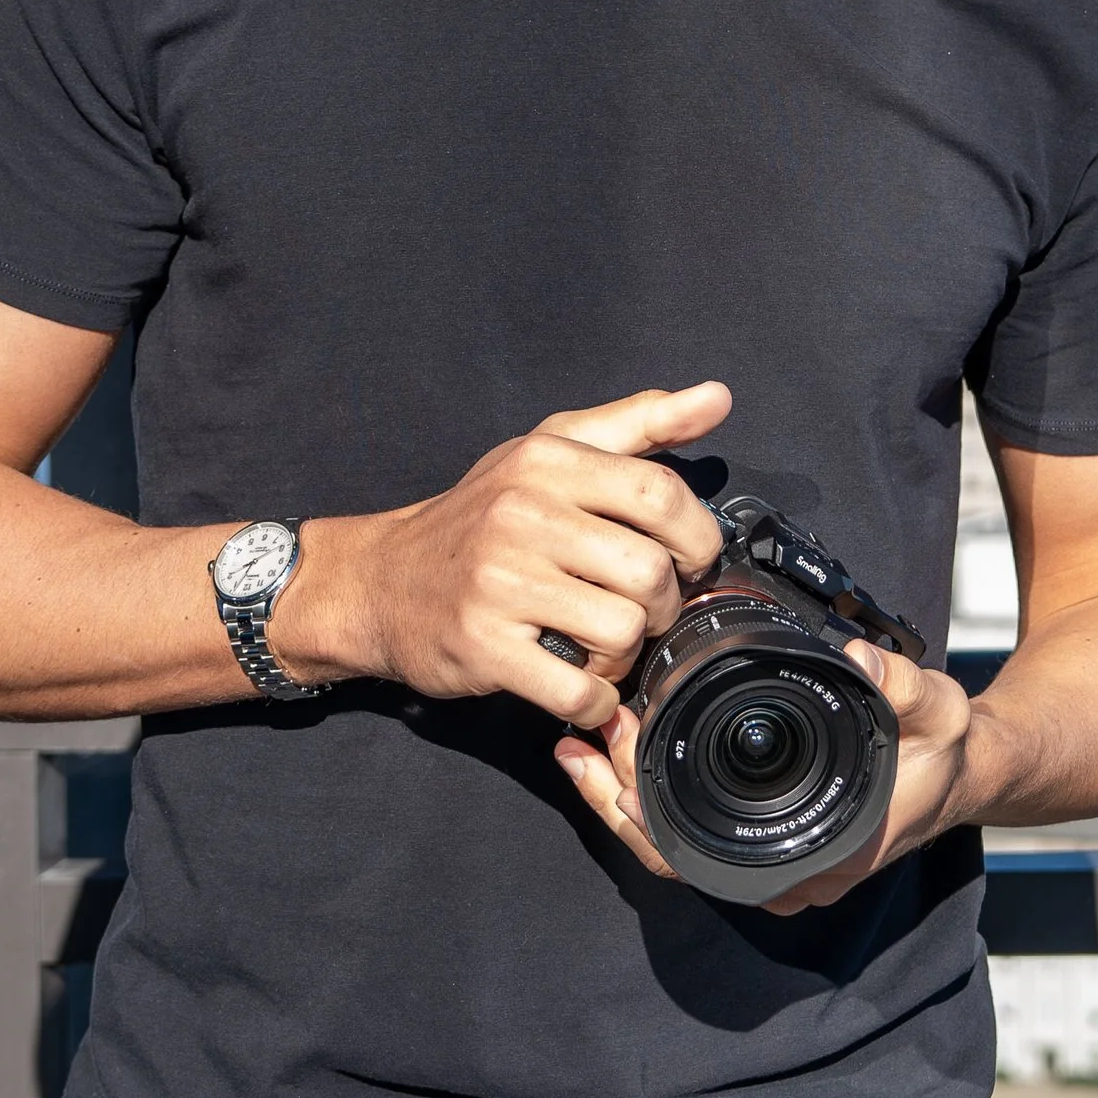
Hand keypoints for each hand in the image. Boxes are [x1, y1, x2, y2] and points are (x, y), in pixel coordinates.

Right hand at [275, 383, 729, 728]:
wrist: (381, 583)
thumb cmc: (480, 520)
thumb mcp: (550, 451)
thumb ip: (639, 423)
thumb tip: (716, 397)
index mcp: (546, 462)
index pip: (660, 493)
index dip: (696, 538)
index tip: (687, 559)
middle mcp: (520, 514)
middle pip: (650, 571)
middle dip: (663, 604)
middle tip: (640, 610)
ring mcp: (498, 582)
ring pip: (620, 631)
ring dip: (625, 654)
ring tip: (601, 646)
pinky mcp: (482, 645)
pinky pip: (577, 688)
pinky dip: (594, 700)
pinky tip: (581, 685)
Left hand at [554, 639, 988, 910]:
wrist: (965, 771)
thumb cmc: (946, 751)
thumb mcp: (940, 712)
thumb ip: (903, 688)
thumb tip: (862, 662)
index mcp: (816, 857)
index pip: (701, 857)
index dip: (646, 812)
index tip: (621, 744)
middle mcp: (784, 874)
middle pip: (670, 855)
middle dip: (615, 799)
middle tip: (583, 738)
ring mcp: (768, 861)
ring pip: (672, 846)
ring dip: (623, 797)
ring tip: (581, 742)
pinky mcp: (760, 838)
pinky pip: (689, 829)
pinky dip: (649, 794)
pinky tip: (621, 751)